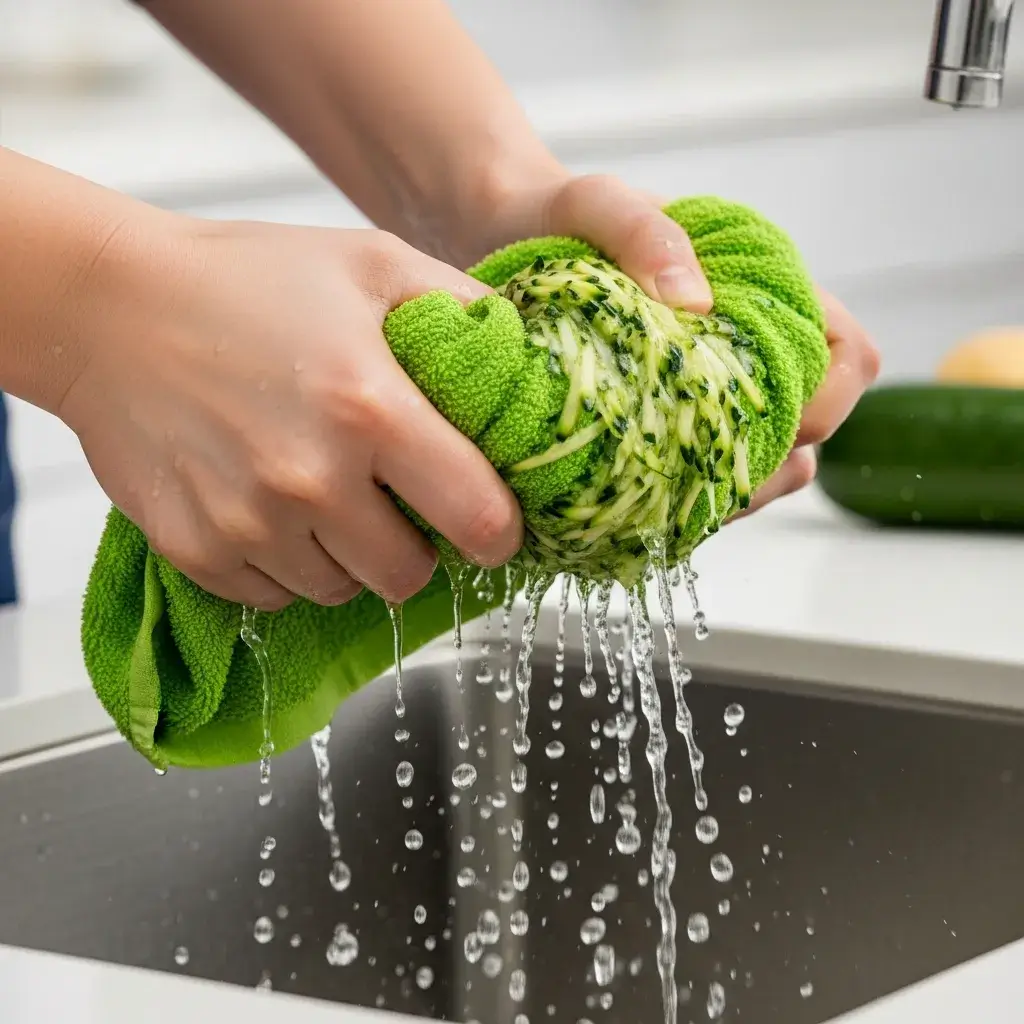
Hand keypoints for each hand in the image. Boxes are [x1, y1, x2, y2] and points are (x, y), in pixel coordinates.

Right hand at [59, 217, 522, 610]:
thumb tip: (530, 361)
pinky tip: (271, 505)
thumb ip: (461, 310)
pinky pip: (273, 596)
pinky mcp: (196, 548)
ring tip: (324, 492)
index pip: (478, 518)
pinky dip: (286, 564)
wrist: (110, 306)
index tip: (492, 526)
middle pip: (408, 575)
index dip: (499, 532)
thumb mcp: (372, 263)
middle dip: (417, 548)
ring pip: (340, 591)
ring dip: (348, 557)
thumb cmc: (248, 280)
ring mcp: (248, 522)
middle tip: (395, 503)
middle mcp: (311, 478)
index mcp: (371, 408)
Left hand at [468, 170, 879, 515]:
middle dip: (771, 465)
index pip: (844, 355)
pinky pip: (693, 479)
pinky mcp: (659, 426)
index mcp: (761, 293)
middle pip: (806, 430)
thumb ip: (647, 233)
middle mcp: (743, 350)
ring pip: (755, 465)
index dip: (830, 400)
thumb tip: (696, 302)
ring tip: (667, 497)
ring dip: (725, 491)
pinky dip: (680, 498)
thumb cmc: (559, 214)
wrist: (501, 240)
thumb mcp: (597, 204)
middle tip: (706, 481)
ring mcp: (703, 393)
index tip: (777, 423)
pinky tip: (638, 499)